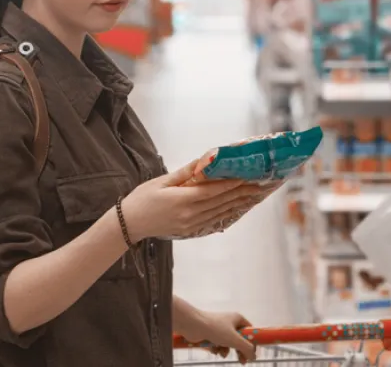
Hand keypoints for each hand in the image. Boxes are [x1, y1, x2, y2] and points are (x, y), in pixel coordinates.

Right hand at [121, 158, 261, 241]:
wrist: (130, 224)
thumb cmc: (142, 198)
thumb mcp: (162, 181)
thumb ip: (186, 172)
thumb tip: (205, 160)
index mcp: (183, 200)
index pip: (214, 190)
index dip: (233, 183)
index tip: (249, 176)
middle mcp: (191, 214)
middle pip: (222, 202)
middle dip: (243, 192)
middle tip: (260, 184)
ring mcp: (192, 224)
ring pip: (222, 212)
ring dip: (239, 203)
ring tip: (254, 195)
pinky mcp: (191, 230)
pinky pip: (215, 220)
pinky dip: (229, 213)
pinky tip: (237, 207)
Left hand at [179, 310, 255, 362]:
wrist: (193, 325)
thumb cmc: (216, 329)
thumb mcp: (235, 339)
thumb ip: (247, 348)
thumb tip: (254, 357)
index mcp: (237, 319)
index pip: (249, 331)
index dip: (252, 342)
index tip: (252, 354)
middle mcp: (229, 323)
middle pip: (239, 339)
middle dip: (240, 351)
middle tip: (242, 361)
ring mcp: (219, 329)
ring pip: (228, 344)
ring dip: (226, 350)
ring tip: (222, 353)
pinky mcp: (210, 335)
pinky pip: (218, 345)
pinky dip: (217, 349)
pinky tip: (213, 349)